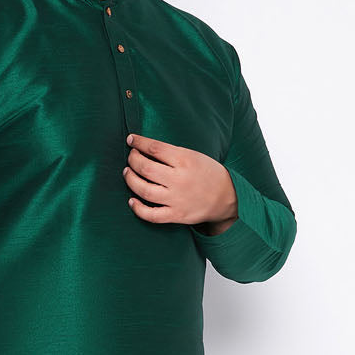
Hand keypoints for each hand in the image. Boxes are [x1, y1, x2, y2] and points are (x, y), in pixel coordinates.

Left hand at [124, 133, 238, 234]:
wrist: (227, 197)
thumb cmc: (208, 173)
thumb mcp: (194, 156)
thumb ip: (172, 153)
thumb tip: (145, 148)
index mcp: (185, 160)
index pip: (154, 148)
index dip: (138, 142)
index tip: (131, 140)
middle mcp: (179, 179)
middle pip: (145, 168)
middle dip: (133, 160)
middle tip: (131, 157)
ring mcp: (176, 199)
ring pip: (144, 190)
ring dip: (130, 180)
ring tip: (127, 173)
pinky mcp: (176, 215)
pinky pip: (151, 214)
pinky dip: (137, 208)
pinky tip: (132, 200)